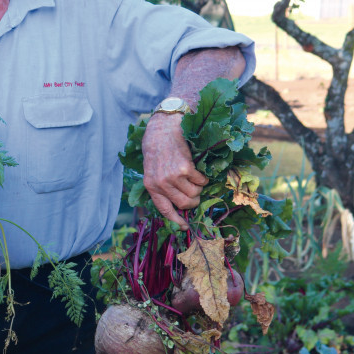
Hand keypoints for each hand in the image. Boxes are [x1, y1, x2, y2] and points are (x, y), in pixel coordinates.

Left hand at [141, 113, 205, 229]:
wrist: (163, 127)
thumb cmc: (157, 147)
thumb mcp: (151, 169)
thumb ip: (160, 186)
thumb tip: (177, 204)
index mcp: (150, 186)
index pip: (164, 209)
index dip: (176, 220)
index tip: (185, 226)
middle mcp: (161, 183)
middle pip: (185, 204)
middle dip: (193, 202)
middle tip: (195, 194)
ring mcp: (173, 176)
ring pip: (195, 193)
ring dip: (198, 188)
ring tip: (194, 178)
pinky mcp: (186, 167)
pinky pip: (201, 181)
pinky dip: (203, 178)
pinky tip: (197, 169)